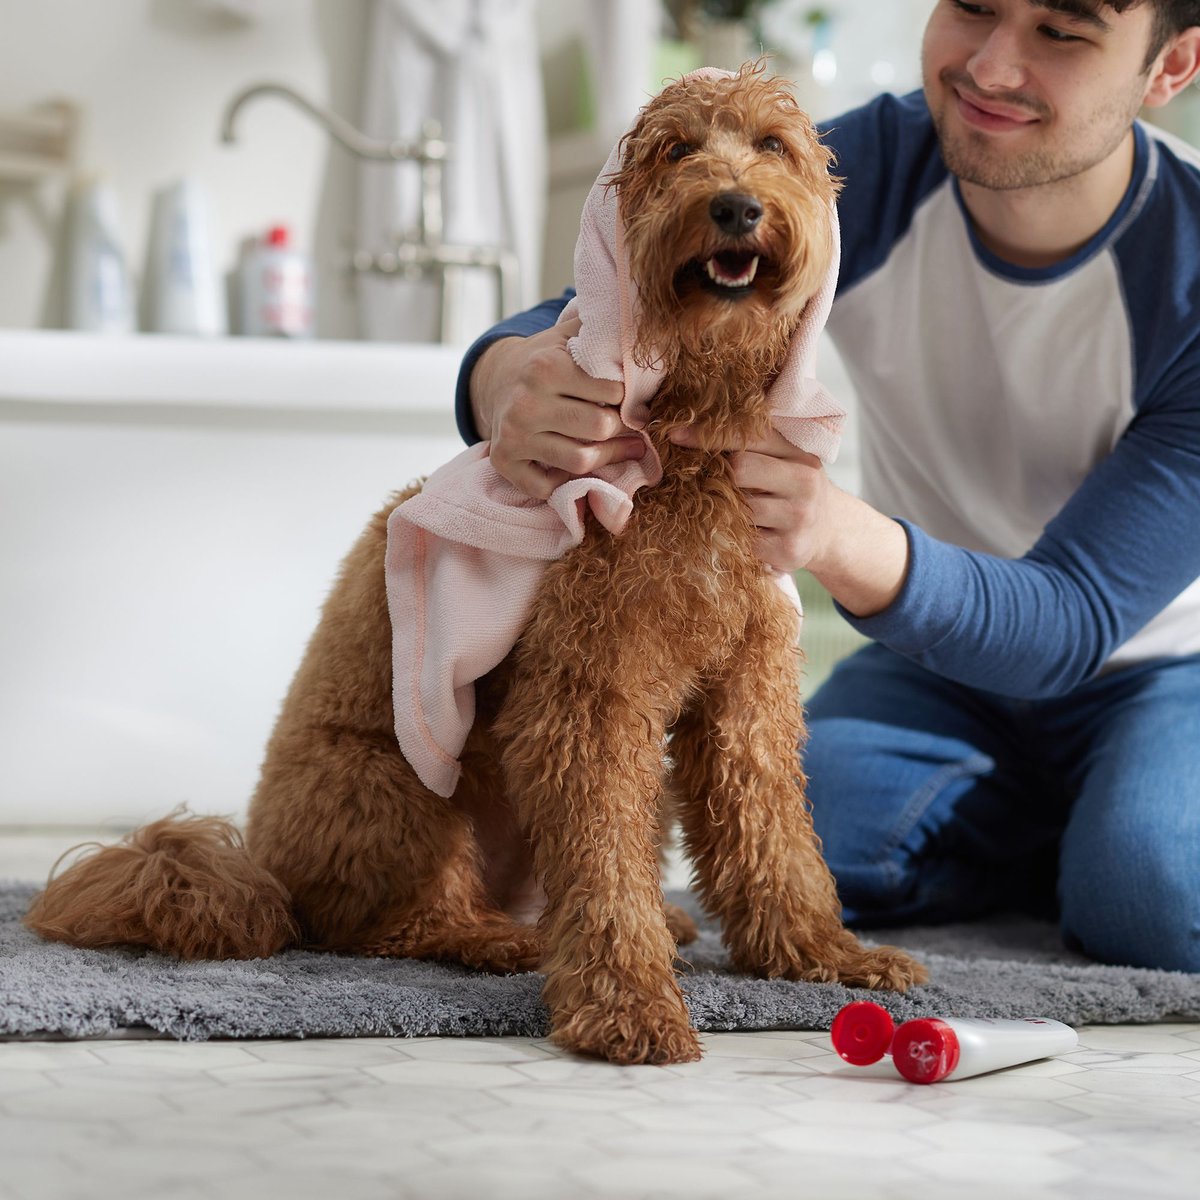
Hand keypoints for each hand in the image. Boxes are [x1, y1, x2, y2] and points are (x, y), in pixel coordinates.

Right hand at [470, 318, 645, 499]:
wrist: (496, 380)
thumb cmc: (545, 359)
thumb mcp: (569, 334)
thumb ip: (602, 327)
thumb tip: (639, 315)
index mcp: (546, 367)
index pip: (613, 393)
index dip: (630, 398)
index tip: (634, 401)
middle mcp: (526, 402)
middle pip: (600, 428)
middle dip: (623, 430)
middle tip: (634, 429)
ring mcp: (513, 434)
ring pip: (580, 461)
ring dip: (608, 459)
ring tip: (624, 450)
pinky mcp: (504, 460)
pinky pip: (547, 487)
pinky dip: (565, 484)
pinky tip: (576, 468)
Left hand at [670, 425, 830, 572]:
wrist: (832, 530)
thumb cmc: (795, 487)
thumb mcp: (787, 458)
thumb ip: (754, 443)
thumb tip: (690, 431)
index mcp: (800, 453)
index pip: (749, 437)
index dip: (709, 435)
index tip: (675, 434)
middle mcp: (804, 482)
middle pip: (740, 470)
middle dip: (720, 476)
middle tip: (711, 481)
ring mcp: (798, 518)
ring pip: (739, 509)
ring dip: (725, 509)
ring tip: (729, 508)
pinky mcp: (788, 550)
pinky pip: (743, 541)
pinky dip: (734, 536)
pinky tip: (738, 532)